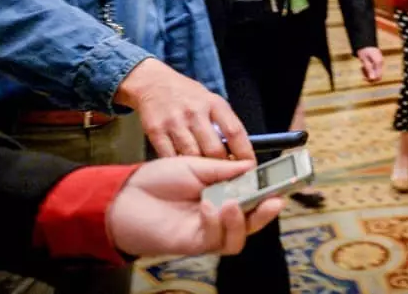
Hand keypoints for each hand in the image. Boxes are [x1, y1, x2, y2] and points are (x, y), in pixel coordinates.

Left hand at [106, 157, 283, 256]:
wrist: (125, 196)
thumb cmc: (157, 179)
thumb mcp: (194, 165)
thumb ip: (223, 169)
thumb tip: (252, 166)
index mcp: (221, 192)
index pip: (251, 195)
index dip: (268, 190)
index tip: (282, 181)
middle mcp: (218, 214)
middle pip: (251, 220)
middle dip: (266, 212)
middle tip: (275, 200)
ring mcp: (207, 231)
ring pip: (238, 237)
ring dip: (242, 222)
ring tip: (234, 203)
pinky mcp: (194, 243)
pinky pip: (216, 240)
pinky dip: (216, 223)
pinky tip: (208, 206)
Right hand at [116, 58, 253, 161]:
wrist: (153, 83)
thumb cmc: (186, 94)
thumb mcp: (211, 100)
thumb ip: (223, 123)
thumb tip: (238, 151)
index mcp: (214, 103)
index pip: (235, 132)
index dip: (244, 153)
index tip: (249, 167)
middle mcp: (195, 112)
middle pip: (214, 150)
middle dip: (222, 167)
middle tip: (225, 176)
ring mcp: (175, 122)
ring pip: (193, 157)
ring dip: (200, 170)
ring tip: (204, 174)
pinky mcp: (156, 131)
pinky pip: (170, 158)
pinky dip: (178, 167)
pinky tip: (182, 168)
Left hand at [356, 46, 382, 81]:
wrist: (365, 41)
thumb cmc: (364, 50)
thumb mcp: (364, 60)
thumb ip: (369, 69)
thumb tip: (372, 79)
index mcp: (378, 62)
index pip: (378, 77)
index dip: (370, 79)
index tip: (363, 78)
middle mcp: (381, 63)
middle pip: (377, 75)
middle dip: (369, 76)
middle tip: (362, 71)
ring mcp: (380, 61)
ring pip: (376, 72)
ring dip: (369, 72)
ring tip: (362, 67)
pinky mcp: (378, 61)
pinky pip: (375, 68)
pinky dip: (369, 68)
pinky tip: (364, 65)